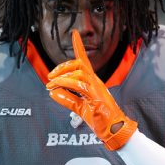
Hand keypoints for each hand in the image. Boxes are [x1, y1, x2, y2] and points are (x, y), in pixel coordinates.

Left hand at [46, 29, 137, 149]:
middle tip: (50, 76)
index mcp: (92, 82)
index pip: (85, 60)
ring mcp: (97, 88)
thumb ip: (67, 99)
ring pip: (79, 72)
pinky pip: (80, 85)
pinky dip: (66, 85)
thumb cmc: (100, 119)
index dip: (79, 46)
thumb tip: (52, 93)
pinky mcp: (97, 96)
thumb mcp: (79, 108)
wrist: (113, 131)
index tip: (74, 33)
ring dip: (62, 76)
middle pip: (80, 64)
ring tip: (50, 84)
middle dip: (63, 67)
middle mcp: (95, 81)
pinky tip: (55, 89)